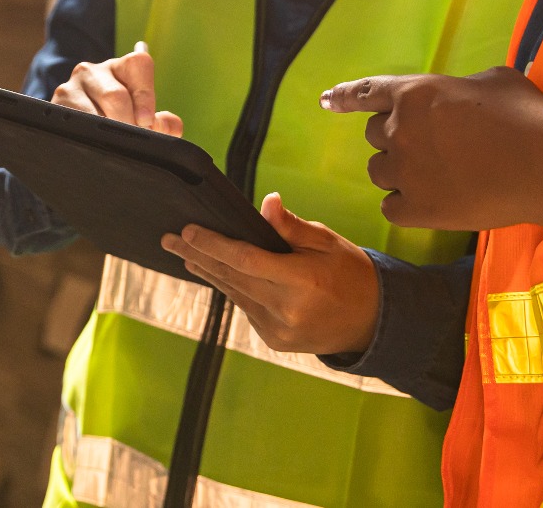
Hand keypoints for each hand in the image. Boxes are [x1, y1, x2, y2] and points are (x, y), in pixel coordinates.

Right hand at [53, 41, 183, 135]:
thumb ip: (164, 124)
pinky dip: (89, 136)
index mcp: (122, 67)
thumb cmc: (120, 124)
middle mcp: (94, 70)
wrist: (80, 135)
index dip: (146, 94)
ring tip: (113, 144)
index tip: (147, 121)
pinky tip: (94, 142)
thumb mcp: (145, 121)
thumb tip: (169, 126)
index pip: (139, 63)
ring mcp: (72, 85)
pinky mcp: (56, 104)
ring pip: (93, 112)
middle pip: (116, 94)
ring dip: (107, 133)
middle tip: (132, 140)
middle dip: (128, 122)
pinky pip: (75, 122)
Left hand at [160, 193, 380, 353]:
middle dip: (198, 255)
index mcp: (303, 281)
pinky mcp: (274, 341)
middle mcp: (287, 309)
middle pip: (231, 277)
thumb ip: (292, 227)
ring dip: (208, 272)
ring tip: (183, 253)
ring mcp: (279, 329)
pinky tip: (214, 273)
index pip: (246, 259)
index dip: (214, 244)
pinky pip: (245, 308)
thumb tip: (266, 202)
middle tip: (169, 239)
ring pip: (234, 294)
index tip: (189, 230)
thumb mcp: (329, 243)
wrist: (372, 322)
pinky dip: (231, 288)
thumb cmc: (351, 274)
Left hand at [323, 67, 542, 307]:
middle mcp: (400, 132)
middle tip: (428, 146)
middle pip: (375, 137)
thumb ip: (461, 88)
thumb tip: (464, 96)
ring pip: (380, 173)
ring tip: (436, 175)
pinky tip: (430, 201)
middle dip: (395, 139)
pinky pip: (391, 207)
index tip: (327, 101)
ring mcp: (405, 173)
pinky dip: (405, 204)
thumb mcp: (493, 80)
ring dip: (399, 172)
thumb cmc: (526, 116)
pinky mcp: (416, 210)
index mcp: (415, 94)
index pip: (366, 93)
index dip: (345, 97)